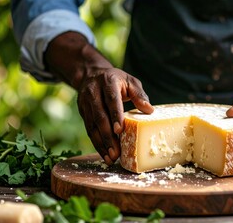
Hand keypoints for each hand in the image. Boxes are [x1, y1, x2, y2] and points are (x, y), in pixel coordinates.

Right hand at [45, 32, 152, 164]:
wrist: (91, 74)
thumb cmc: (117, 80)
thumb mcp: (130, 81)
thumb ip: (139, 95)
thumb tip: (149, 110)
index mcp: (108, 82)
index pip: (111, 100)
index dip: (115, 115)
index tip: (119, 130)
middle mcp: (93, 92)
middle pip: (100, 117)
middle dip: (108, 136)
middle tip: (116, 152)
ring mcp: (85, 103)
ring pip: (92, 126)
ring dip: (101, 144)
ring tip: (111, 158)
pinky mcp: (82, 113)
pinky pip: (89, 130)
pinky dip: (97, 143)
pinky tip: (104, 154)